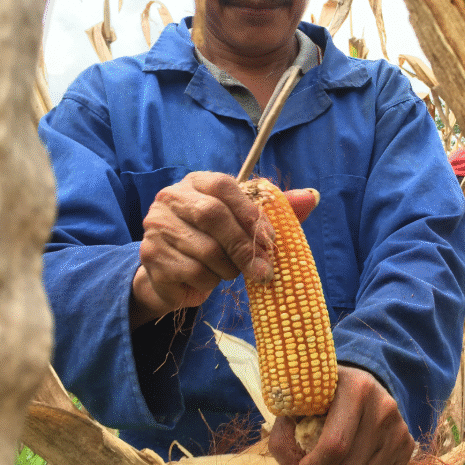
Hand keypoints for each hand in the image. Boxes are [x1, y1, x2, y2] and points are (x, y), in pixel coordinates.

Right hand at [131, 172, 317, 327]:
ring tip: (229, 271)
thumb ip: (278, 211)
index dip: (250, 212)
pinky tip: (207, 279)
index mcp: (196, 182)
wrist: (172, 274)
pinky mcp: (151, 256)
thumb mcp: (245, 225)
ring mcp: (157, 226)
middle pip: (213, 216)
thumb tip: (313, 196)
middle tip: (262, 270)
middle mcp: (171, 198)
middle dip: (244, 245)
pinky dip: (209, 282)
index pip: (225, 186)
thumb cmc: (215, 243)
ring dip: (228, 268)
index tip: (270, 239)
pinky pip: (193, 272)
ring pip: (206, 249)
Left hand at [269, 366, 414, 464]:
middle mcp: (383, 407)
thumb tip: (291, 462)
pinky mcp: (407, 443)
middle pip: (351, 464)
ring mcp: (399, 426)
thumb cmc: (324, 394)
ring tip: (330, 461)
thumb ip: (285, 427)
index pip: (335, 444)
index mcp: (357, 389)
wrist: (361, 381)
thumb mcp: (302, 398)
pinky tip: (350, 459)